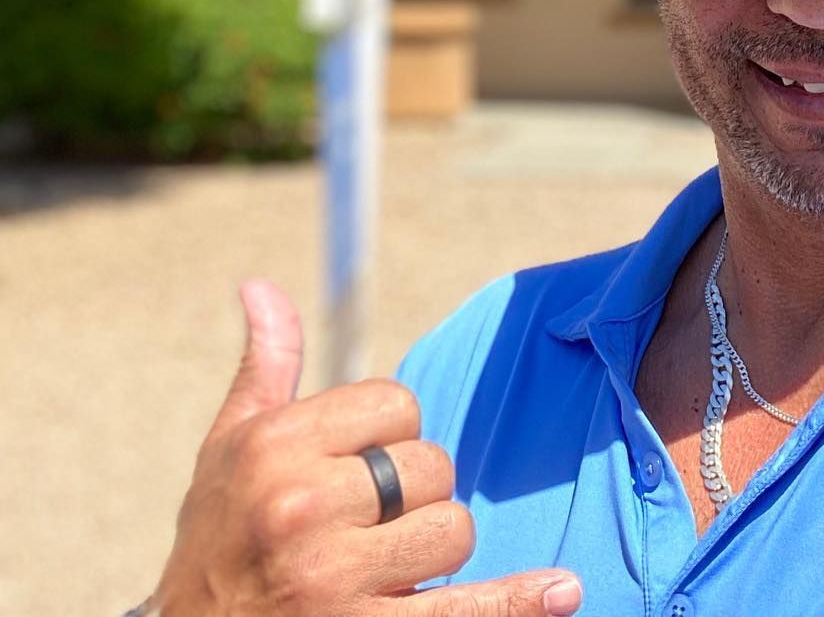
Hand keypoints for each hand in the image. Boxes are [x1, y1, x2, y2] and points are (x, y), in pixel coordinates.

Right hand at [150, 280, 582, 615]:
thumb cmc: (215, 542)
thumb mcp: (227, 452)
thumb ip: (266, 368)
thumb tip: (262, 286)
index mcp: (276, 447)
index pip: (397, 404)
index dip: (389, 435)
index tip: (355, 469)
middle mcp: (301, 508)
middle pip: (432, 467)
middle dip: (413, 497)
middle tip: (366, 528)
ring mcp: (331, 580)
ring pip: (453, 530)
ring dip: (432, 553)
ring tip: (380, 571)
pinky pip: (462, 612)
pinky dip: (518, 602)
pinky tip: (563, 591)